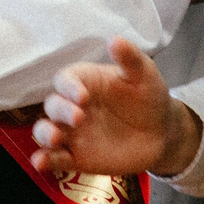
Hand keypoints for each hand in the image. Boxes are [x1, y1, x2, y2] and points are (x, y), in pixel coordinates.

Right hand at [30, 37, 199, 179]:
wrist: (162, 133)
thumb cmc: (148, 97)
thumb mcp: (144, 74)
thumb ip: (129, 59)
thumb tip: (115, 40)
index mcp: (85, 82)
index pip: (66, 79)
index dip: (69, 87)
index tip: (83, 96)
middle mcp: (73, 106)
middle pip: (53, 104)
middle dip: (61, 110)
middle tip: (79, 118)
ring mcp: (73, 132)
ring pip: (45, 131)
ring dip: (45, 134)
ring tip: (55, 138)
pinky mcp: (76, 157)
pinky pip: (56, 159)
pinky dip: (45, 160)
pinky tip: (42, 163)